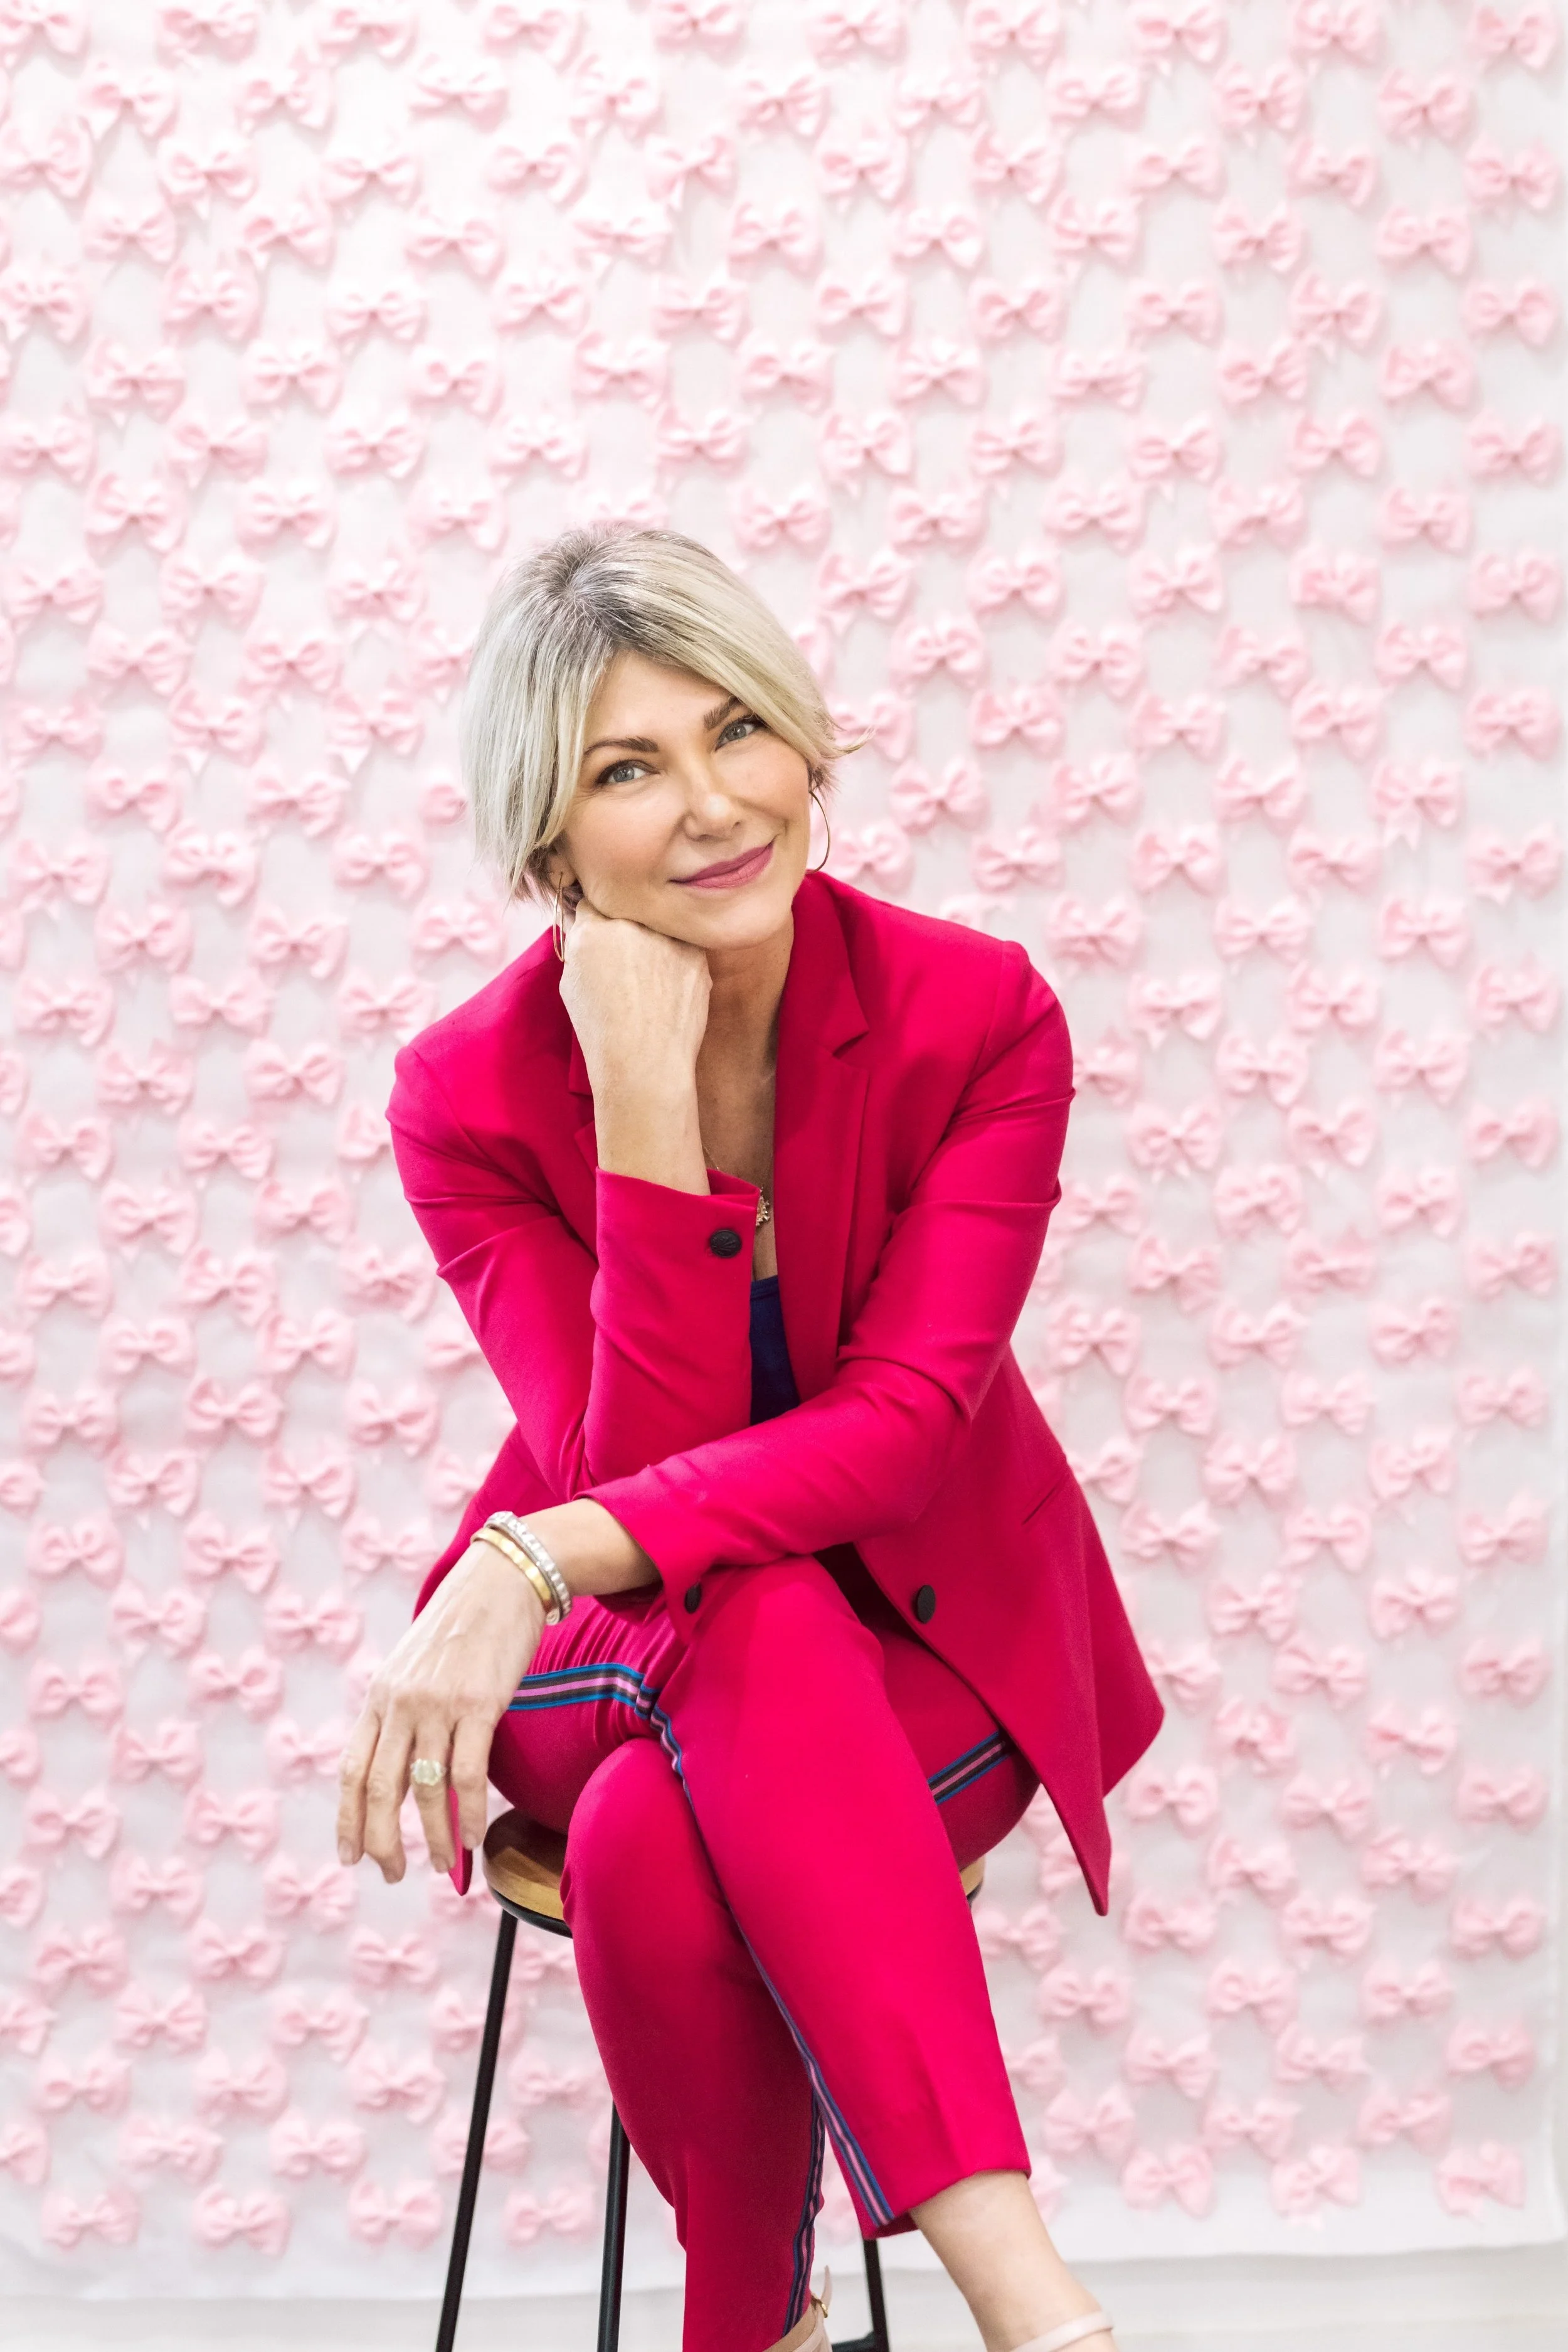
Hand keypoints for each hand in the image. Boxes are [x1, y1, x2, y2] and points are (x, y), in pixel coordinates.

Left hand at [336, 1539, 546, 1882]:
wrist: (500, 1580)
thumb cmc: (461, 1627)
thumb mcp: (414, 1668)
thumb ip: (402, 1712)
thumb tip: (404, 1770)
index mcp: (379, 1696)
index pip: (352, 1769)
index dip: (348, 1818)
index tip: (350, 1855)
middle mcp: (400, 1703)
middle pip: (381, 1788)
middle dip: (382, 1840)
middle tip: (392, 1874)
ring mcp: (438, 1704)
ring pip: (425, 1789)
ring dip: (434, 1836)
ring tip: (441, 1865)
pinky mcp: (478, 1705)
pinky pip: (467, 1774)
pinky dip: (468, 1813)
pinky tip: (472, 1836)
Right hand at [559, 891, 710, 1096]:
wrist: (645, 1062)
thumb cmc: (601, 1030)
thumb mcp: (572, 983)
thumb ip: (579, 943)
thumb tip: (584, 919)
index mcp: (593, 928)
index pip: (594, 902)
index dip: (597, 919)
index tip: (602, 934)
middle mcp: (632, 924)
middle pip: (628, 910)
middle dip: (626, 928)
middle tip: (627, 960)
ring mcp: (668, 937)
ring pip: (659, 926)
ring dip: (655, 941)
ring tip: (648, 983)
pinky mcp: (697, 954)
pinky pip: (683, 946)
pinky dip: (677, 962)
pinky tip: (668, 991)